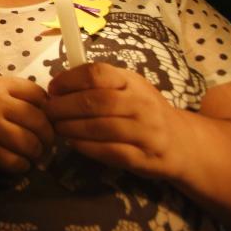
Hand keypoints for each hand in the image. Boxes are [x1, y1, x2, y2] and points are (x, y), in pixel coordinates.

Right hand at [0, 74, 54, 172]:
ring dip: (37, 152)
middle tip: (46, 140)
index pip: (38, 95)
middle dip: (48, 134)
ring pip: (30, 145)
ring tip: (34, 152)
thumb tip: (45, 104)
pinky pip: (15, 163)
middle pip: (39, 121)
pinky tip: (20, 162)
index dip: (47, 107)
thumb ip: (11, 90)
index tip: (46, 116)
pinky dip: (23, 165)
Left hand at [46, 62, 188, 180]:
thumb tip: (57, 86)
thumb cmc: (143, 110)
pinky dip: (86, 147)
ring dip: (71, 128)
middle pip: (95, 102)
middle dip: (64, 107)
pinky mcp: (145, 157)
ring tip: (56, 127)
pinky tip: (74, 143)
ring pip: (100, 128)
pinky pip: (110, 151)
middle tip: (48, 111)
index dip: (69, 80)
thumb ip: (98, 84)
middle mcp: (141, 104)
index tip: (52, 89)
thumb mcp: (127, 88)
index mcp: (132, 82)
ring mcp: (146, 132)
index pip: (97, 73)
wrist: (181, 142)